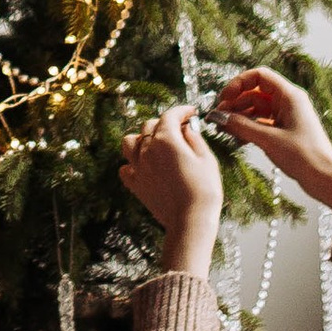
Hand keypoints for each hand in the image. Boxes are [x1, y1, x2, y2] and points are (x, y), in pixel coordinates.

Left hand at [119, 107, 224, 274]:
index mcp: (166, 139)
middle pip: (149, 125)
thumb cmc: (204, 189)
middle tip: (180, 129)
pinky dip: (132, 163)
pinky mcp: (135, 185)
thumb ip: (194, 138)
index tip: (191, 112)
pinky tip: (145, 166)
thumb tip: (186, 128)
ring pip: (130, 142)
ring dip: (141, 139)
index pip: (170, 115)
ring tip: (156, 145)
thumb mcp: (206, 158)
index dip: (182, 110)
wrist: (191, 219)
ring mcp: (138, 168)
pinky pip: (125, 168)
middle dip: (165, 123)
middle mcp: (147, 150)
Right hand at [211, 70, 331, 216]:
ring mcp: (286, 116)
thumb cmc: (304, 156)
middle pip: (255, 93)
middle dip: (235, 103)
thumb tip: (218, 116)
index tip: (224, 98)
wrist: (324, 177)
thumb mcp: (268, 139)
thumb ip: (241, 126)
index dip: (239, 83)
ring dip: (239, 117)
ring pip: (256, 109)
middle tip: (217, 118)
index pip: (259, 76)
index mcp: (289, 96)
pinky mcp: (284, 130)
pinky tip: (236, 139)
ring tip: (223, 129)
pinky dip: (248, 128)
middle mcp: (288, 102)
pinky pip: (261, 123)